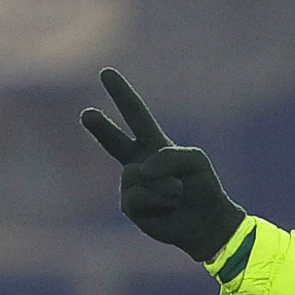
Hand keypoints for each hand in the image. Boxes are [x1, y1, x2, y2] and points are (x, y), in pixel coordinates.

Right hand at [81, 68, 244, 261]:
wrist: (206, 221)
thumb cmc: (202, 187)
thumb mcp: (195, 160)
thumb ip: (169, 157)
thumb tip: (141, 171)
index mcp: (154, 145)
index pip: (136, 115)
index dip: (121, 94)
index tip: (106, 73)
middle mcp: (138, 161)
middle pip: (114, 140)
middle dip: (101, 127)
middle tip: (88, 114)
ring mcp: (131, 183)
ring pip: (139, 175)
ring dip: (166, 186)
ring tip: (177, 195)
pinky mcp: (129, 205)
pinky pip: (140, 195)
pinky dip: (160, 201)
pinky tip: (168, 207)